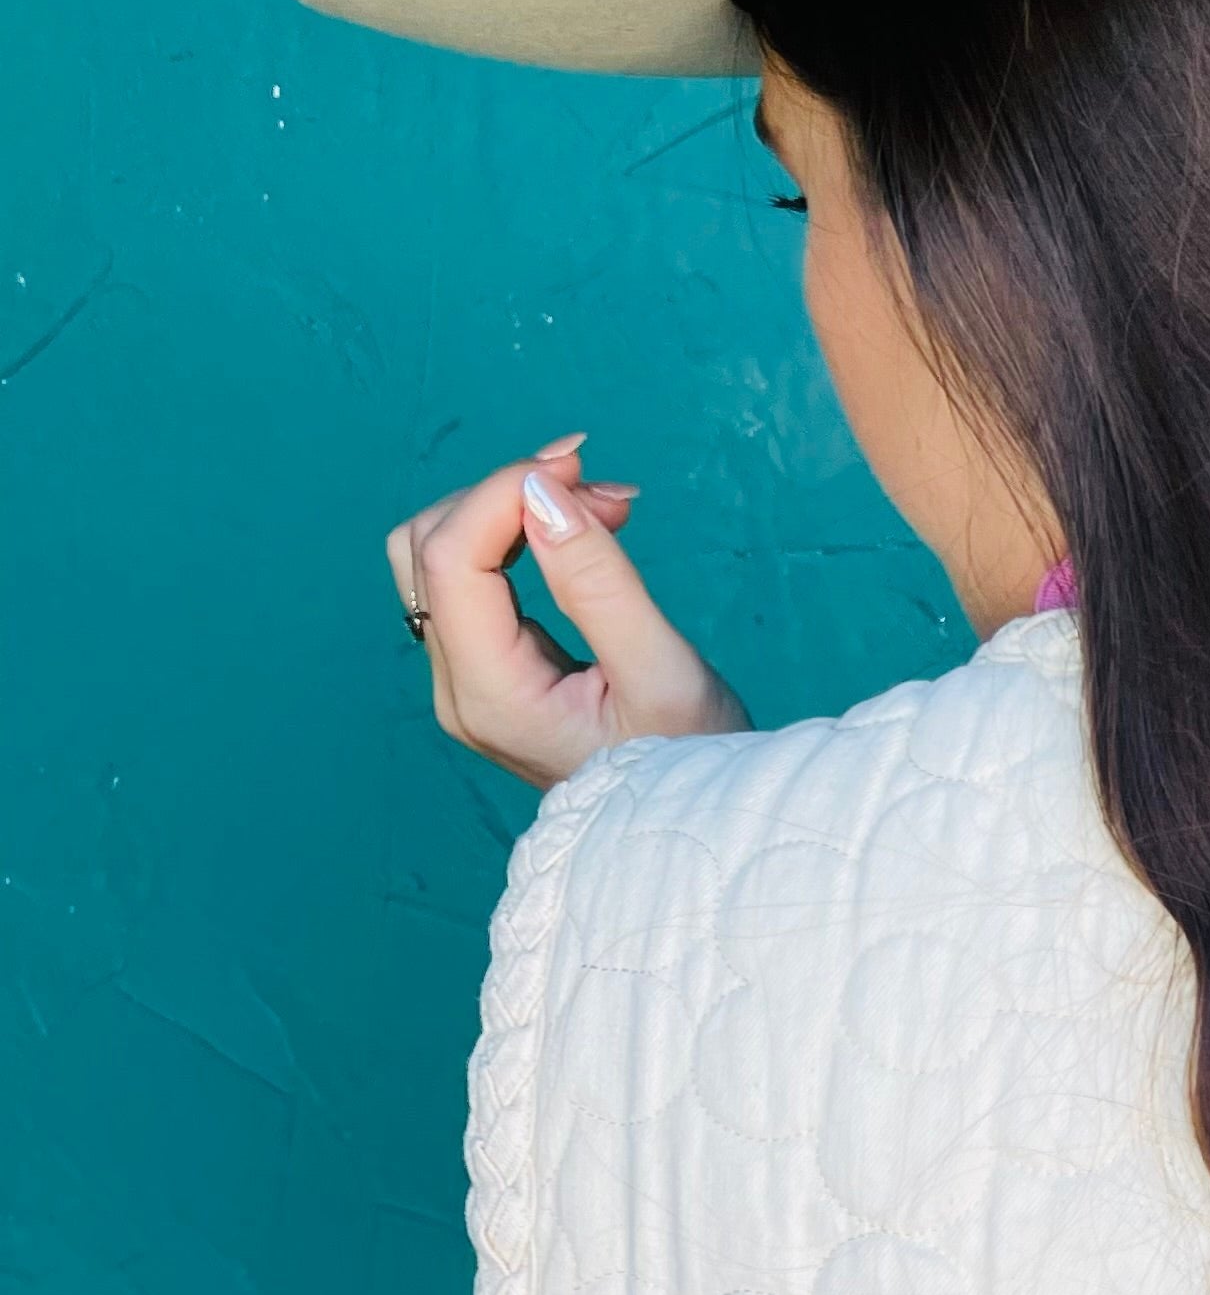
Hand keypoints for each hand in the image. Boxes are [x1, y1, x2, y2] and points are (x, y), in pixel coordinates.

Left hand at [388, 435, 748, 788]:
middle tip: (605, 489)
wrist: (694, 830)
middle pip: (430, 546)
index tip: (578, 463)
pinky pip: (472, 578)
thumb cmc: (693, 769)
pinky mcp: (488, 670)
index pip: (450, 559)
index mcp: (490, 698)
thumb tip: (540, 491)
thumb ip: (598, 581)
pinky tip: (582, 529)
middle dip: (511, 496)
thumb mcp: (663, 673)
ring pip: (440, 554)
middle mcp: (459, 690)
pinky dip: (517, 536)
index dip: (502, 492)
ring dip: (510, 510)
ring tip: (600, 505)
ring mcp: (466, 682)